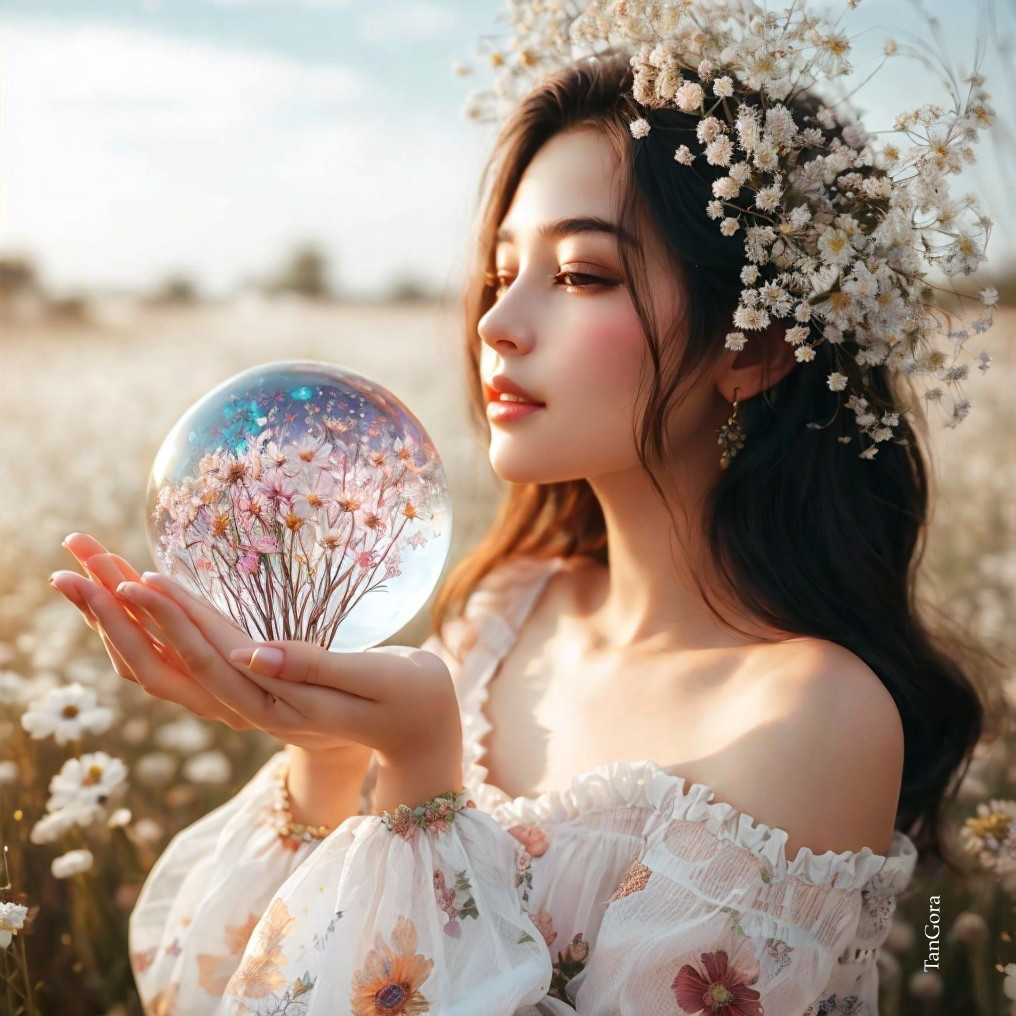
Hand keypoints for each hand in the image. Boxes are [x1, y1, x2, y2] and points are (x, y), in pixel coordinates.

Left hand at [50, 534, 463, 809]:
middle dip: (126, 615)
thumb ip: (316, 666)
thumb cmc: (411, 698)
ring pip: (170, 670)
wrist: (419, 734)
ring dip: (127, 624)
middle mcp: (253, 711)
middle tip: (84, 564)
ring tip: (92, 575)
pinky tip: (137, 605)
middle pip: (174, 666)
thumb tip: (251, 652)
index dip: (176, 619)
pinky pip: (187, 669)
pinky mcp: (252, 694)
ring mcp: (248, 705)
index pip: (215, 659)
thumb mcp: (375, 680)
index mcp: (283, 705)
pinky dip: (156, 635)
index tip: (137, 577)